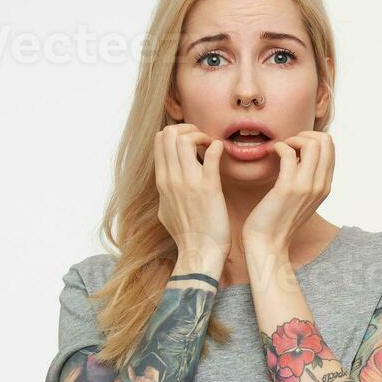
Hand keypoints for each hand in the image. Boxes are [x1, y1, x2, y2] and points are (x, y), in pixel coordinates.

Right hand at [154, 123, 230, 272]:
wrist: (199, 253)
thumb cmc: (186, 235)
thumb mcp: (166, 211)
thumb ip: (165, 193)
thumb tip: (166, 184)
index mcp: (162, 182)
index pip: (159, 141)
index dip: (176, 133)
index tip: (191, 141)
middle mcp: (172, 179)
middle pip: (169, 135)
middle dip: (187, 129)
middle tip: (202, 139)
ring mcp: (189, 183)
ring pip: (185, 139)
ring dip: (201, 135)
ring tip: (211, 144)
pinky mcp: (209, 189)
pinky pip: (210, 157)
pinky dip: (216, 147)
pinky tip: (221, 150)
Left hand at [242, 130, 333, 258]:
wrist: (268, 244)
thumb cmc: (278, 220)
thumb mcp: (302, 199)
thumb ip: (307, 180)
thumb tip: (299, 157)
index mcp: (325, 186)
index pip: (331, 147)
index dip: (312, 139)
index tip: (296, 148)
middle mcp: (321, 185)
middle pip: (326, 141)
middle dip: (305, 134)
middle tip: (289, 145)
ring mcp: (307, 186)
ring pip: (312, 144)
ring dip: (293, 139)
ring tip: (281, 149)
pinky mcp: (288, 188)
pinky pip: (288, 153)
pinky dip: (279, 147)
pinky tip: (271, 154)